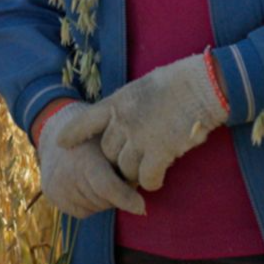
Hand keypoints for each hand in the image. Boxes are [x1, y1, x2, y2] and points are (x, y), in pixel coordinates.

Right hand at [37, 103, 145, 218]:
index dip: (126, 198)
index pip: (107, 187)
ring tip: (103, 177)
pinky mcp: (53, 197)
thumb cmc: (94, 137)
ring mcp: (57, 188)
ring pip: (95, 207)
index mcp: (84, 159)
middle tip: (119, 177)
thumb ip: (128, 158)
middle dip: (118, 194)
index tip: (142, 206)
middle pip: (104, 200)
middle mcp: (67, 175)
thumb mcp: (112, 139)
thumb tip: (148, 178)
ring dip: (105, 198)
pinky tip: (90, 186)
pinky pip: (83, 211)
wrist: (56, 134)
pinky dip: (91, 203)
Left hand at [57, 54, 226, 190]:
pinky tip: (157, 180)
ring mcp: (140, 138)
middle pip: (108, 152)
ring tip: (144, 171)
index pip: (86, 121)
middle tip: (128, 163)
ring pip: (125, 168)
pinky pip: (147, 178)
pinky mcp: (160, 152)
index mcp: (117, 102)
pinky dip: (151, 182)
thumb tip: (123, 121)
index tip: (61, 144)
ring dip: (133, 173)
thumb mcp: (143, 86)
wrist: (203, 85)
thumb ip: (129, 106)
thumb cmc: (179, 81)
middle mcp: (123, 121)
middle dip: (116, 160)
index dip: (73, 134)